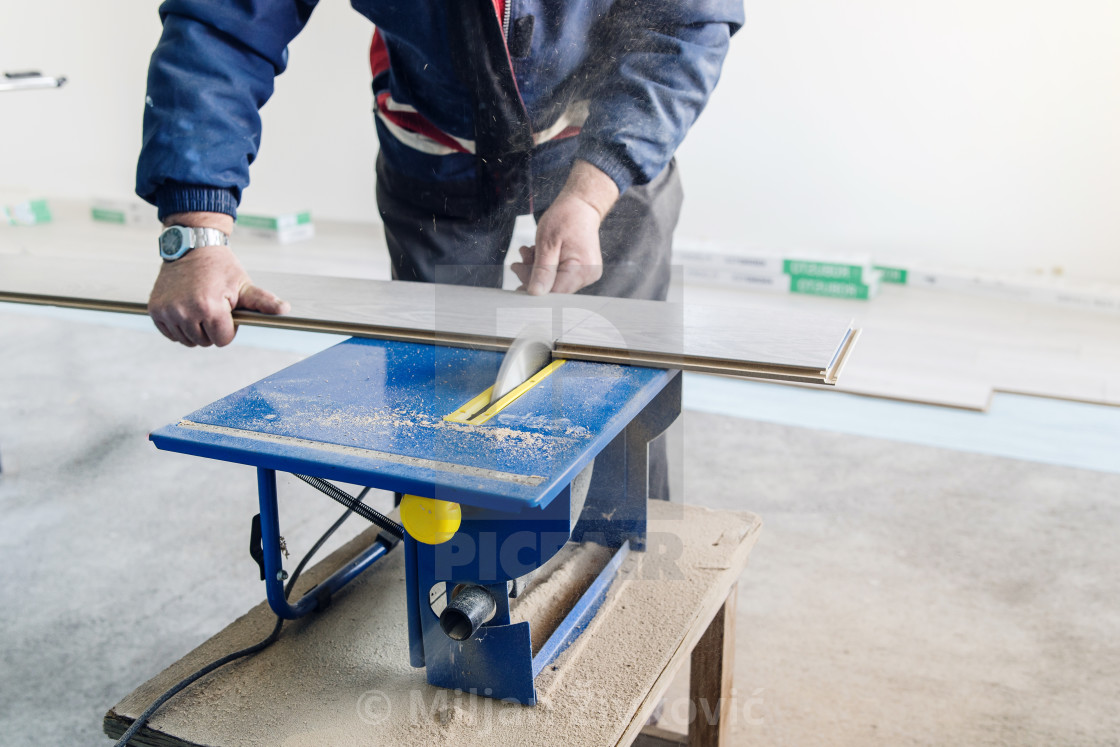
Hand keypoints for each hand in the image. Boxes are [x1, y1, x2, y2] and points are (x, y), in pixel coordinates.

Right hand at [148, 244, 288, 346]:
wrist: (191, 247)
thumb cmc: (221, 268)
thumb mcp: (243, 284)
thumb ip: (263, 301)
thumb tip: (285, 309)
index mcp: (209, 307)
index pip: (223, 339)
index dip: (229, 327)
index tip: (227, 310)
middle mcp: (185, 311)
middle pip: (205, 342)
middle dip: (212, 329)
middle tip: (213, 305)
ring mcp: (167, 311)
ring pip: (187, 340)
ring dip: (195, 329)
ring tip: (199, 306)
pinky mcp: (155, 310)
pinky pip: (170, 334)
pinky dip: (179, 327)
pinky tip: (185, 309)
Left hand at [512, 160, 619, 294]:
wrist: (581, 206)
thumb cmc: (566, 218)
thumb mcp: (547, 242)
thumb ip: (542, 270)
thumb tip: (535, 293)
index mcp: (582, 269)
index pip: (554, 291)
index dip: (534, 286)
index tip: (518, 275)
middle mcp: (588, 275)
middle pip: (553, 289)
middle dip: (533, 275)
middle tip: (522, 258)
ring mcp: (586, 274)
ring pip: (553, 282)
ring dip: (537, 269)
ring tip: (529, 251)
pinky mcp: (581, 272)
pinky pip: (558, 276)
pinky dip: (546, 267)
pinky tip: (539, 254)